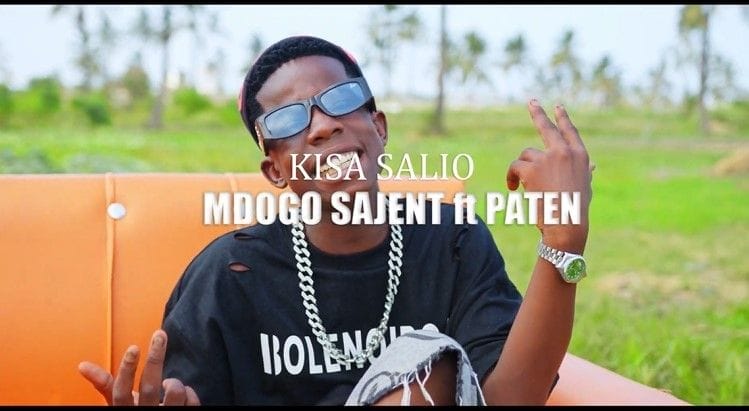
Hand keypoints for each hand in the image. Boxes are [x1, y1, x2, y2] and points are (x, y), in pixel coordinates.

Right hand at [78, 329, 200, 404]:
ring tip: (168, 382)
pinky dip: (190, 393)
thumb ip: (105, 385)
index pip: (121, 391)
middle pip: (150, 387)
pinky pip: (191, 401)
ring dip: (174, 382)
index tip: (134, 348)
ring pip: (174, 394)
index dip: (127, 370)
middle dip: (155, 359)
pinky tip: (184, 394)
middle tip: (159, 335)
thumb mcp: (119, 402)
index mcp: (125, 410)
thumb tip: (82, 365)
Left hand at [506, 100, 592, 252]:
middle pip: (547, 128)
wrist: (566, 224)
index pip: (570, 132)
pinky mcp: (532, 168)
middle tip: (532, 102)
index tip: (557, 107)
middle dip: (538, 113)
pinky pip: (515, 166)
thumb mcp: (585, 187)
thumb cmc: (576, 210)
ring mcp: (548, 158)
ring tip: (520, 185)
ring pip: (526, 156)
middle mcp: (564, 152)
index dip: (563, 118)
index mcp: (580, 156)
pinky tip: (512, 187)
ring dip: (520, 169)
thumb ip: (584, 172)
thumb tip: (592, 166)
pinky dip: (510, 177)